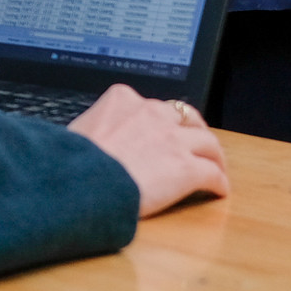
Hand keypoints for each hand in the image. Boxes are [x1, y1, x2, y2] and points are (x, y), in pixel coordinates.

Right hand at [67, 83, 228, 216]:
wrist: (80, 183)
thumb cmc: (72, 164)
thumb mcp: (77, 131)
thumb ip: (94, 128)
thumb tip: (88, 140)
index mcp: (122, 99)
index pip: (150, 104)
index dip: (159, 120)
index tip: (160, 129)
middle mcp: (151, 113)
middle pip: (184, 117)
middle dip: (193, 129)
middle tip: (195, 142)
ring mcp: (172, 140)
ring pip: (207, 142)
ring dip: (214, 155)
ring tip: (216, 166)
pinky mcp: (186, 168)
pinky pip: (212, 174)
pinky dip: (218, 182)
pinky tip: (218, 191)